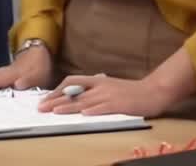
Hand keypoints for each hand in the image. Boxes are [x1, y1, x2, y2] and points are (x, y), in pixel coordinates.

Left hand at [38, 74, 171, 117]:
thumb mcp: (110, 86)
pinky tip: (84, 114)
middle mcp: (100, 86)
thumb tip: (78, 95)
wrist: (154, 91)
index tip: (46, 99)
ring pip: (85, 101)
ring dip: (69, 106)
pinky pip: (104, 107)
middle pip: (74, 93)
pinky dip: (93, 111)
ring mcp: (110, 95)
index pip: (71, 82)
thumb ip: (95, 89)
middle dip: (55, 100)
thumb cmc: (131, 91)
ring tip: (54, 111)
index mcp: (97, 80)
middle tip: (41, 107)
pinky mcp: (120, 104)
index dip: (57, 90)